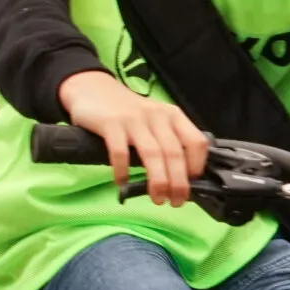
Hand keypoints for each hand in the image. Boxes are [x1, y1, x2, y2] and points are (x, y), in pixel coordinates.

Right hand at [54, 71, 210, 206]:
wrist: (92, 87)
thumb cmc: (127, 111)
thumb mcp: (154, 119)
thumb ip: (168, 140)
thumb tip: (180, 177)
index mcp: (172, 115)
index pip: (196, 142)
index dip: (197, 167)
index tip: (191, 185)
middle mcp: (157, 115)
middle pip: (174, 153)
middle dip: (178, 182)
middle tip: (176, 202)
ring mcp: (133, 119)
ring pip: (153, 154)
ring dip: (158, 181)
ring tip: (157, 199)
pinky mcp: (110, 123)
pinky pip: (120, 152)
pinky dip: (123, 171)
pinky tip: (122, 183)